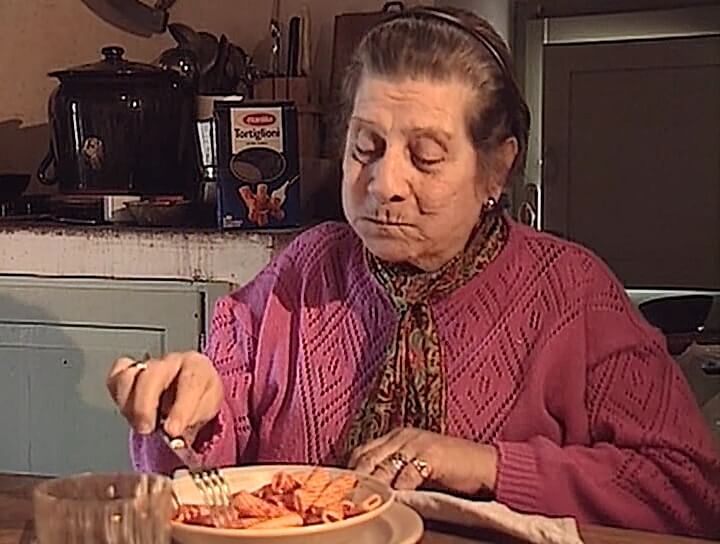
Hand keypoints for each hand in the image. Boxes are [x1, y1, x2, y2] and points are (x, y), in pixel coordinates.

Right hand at [106, 352, 222, 440]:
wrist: (193, 392)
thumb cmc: (200, 400)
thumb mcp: (208, 411)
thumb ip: (193, 423)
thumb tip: (176, 440)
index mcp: (197, 367)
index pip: (190, 382)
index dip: (180, 409)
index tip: (172, 431)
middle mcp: (172, 362)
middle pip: (152, 375)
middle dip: (145, 406)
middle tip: (148, 429)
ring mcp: (149, 365)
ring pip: (128, 376)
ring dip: (129, 405)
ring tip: (139, 425)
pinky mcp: (130, 371)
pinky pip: (116, 378)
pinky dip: (118, 397)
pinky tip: (129, 412)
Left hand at [348, 427, 497, 494]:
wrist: (485, 464)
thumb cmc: (450, 469)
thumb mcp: (416, 464)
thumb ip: (393, 472)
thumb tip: (368, 490)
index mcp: (396, 436)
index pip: (362, 451)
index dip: (348, 471)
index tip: (337, 490)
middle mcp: (403, 436)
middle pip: (367, 458)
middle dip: (354, 480)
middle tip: (343, 500)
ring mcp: (417, 443)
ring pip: (383, 466)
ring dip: (370, 487)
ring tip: (360, 503)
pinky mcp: (431, 455)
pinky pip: (407, 475)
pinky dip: (397, 490)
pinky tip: (392, 501)